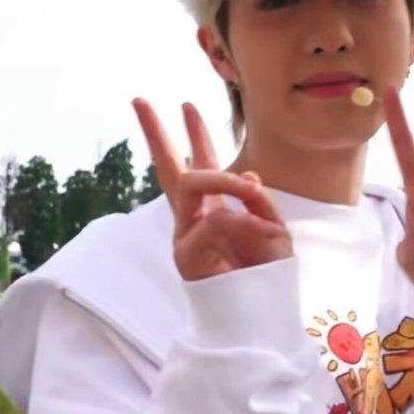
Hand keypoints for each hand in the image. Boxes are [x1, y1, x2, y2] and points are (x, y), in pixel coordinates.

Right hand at [132, 97, 292, 281]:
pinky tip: (243, 238)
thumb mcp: (275, 227)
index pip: (202, 164)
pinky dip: (234, 224)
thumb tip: (247, 176)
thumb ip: (259, 201)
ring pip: (190, 182)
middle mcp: (196, 217)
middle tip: (138, 99)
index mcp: (218, 207)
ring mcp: (187, 234)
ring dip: (222, 178)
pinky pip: (211, 221)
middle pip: (170, 169)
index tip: (187, 106)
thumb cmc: (268, 274)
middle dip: (155, 132)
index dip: (195, 135)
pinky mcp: (185, 254)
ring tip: (242, 186)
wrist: (261, 314)